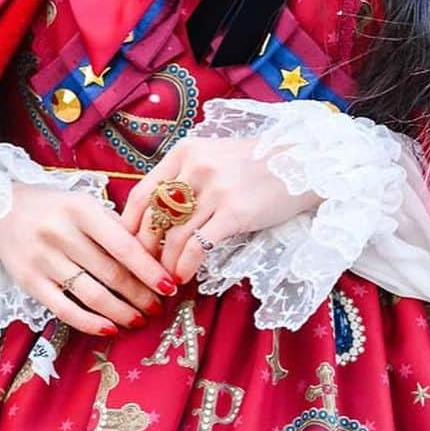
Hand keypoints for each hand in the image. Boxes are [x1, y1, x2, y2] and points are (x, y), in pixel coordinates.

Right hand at [0, 180, 177, 335]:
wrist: (2, 214)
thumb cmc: (57, 210)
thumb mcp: (84, 205)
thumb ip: (114, 227)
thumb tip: (154, 258)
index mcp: (81, 208)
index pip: (122, 243)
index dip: (148, 268)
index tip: (169, 284)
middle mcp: (60, 233)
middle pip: (110, 272)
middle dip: (140, 294)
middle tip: (159, 306)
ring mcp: (42, 259)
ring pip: (91, 294)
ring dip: (121, 311)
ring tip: (140, 318)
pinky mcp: (29, 283)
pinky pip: (64, 310)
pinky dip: (90, 323)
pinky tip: (110, 328)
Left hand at [119, 133, 321, 286]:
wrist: (301, 163)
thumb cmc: (254, 163)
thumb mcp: (213, 156)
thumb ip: (184, 176)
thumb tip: (154, 213)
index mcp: (185, 152)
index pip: (142, 193)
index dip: (130, 225)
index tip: (128, 246)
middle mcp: (196, 167)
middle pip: (154, 218)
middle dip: (145, 250)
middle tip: (144, 270)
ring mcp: (216, 189)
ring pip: (174, 236)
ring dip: (165, 264)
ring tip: (166, 278)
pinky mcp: (235, 212)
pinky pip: (198, 246)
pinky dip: (186, 266)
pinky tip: (185, 276)